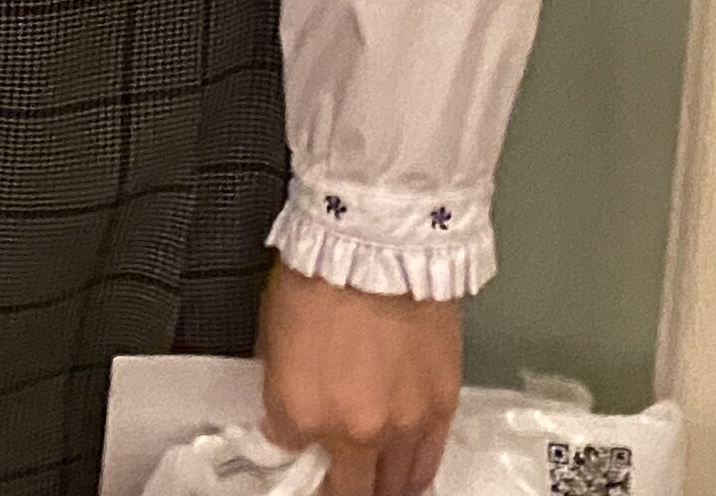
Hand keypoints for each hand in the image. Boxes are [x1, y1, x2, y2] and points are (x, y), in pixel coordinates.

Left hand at [260, 264, 459, 495]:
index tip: (294, 436)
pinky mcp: (441, 410)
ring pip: (392, 487)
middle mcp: (353, 432)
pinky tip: (405, 478)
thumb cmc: (318, 275)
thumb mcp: (273, 333)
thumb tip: (288, 414)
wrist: (378, 244)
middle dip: (336, 485)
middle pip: (346, 488)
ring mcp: (402, 426)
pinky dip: (413, 475)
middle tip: (334, 476)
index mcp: (301, 412)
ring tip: (372, 482)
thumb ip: (282, 387)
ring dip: (378, 487)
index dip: (291, 441)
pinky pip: (427, 464)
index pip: (288, 450)